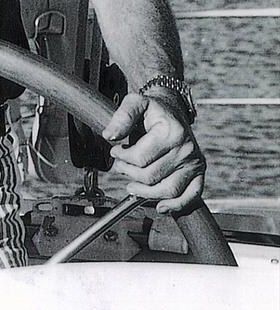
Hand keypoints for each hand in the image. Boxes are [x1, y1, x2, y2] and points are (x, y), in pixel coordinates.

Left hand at [102, 93, 205, 213]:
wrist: (172, 110)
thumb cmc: (153, 109)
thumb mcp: (135, 102)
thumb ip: (122, 116)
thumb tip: (110, 136)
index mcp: (171, 132)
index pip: (140, 158)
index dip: (121, 157)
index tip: (115, 152)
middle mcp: (186, 149)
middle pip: (151, 176)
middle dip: (129, 173)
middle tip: (120, 167)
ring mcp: (194, 162)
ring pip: (167, 191)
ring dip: (146, 193)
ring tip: (132, 186)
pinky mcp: (199, 172)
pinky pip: (190, 196)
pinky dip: (175, 205)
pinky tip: (161, 206)